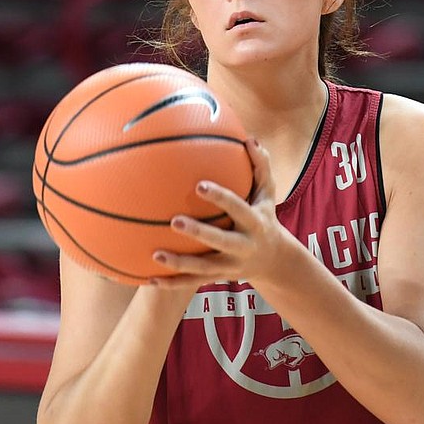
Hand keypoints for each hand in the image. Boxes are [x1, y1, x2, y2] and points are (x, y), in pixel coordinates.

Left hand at [150, 138, 282, 287]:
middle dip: (199, 233)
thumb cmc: (264, 215)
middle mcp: (243, 247)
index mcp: (254, 223)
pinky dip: (171, 283)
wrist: (274, 261)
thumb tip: (250, 139)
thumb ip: (260, 166)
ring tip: (155, 255)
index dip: (220, 198)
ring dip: (179, 264)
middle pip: (221, 241)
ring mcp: (229, 266)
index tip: (199, 185)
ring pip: (203, 268)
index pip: (238, 208)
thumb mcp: (268, 193)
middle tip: (174, 221)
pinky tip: (149, 279)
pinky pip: (192, 283)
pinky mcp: (217, 278)